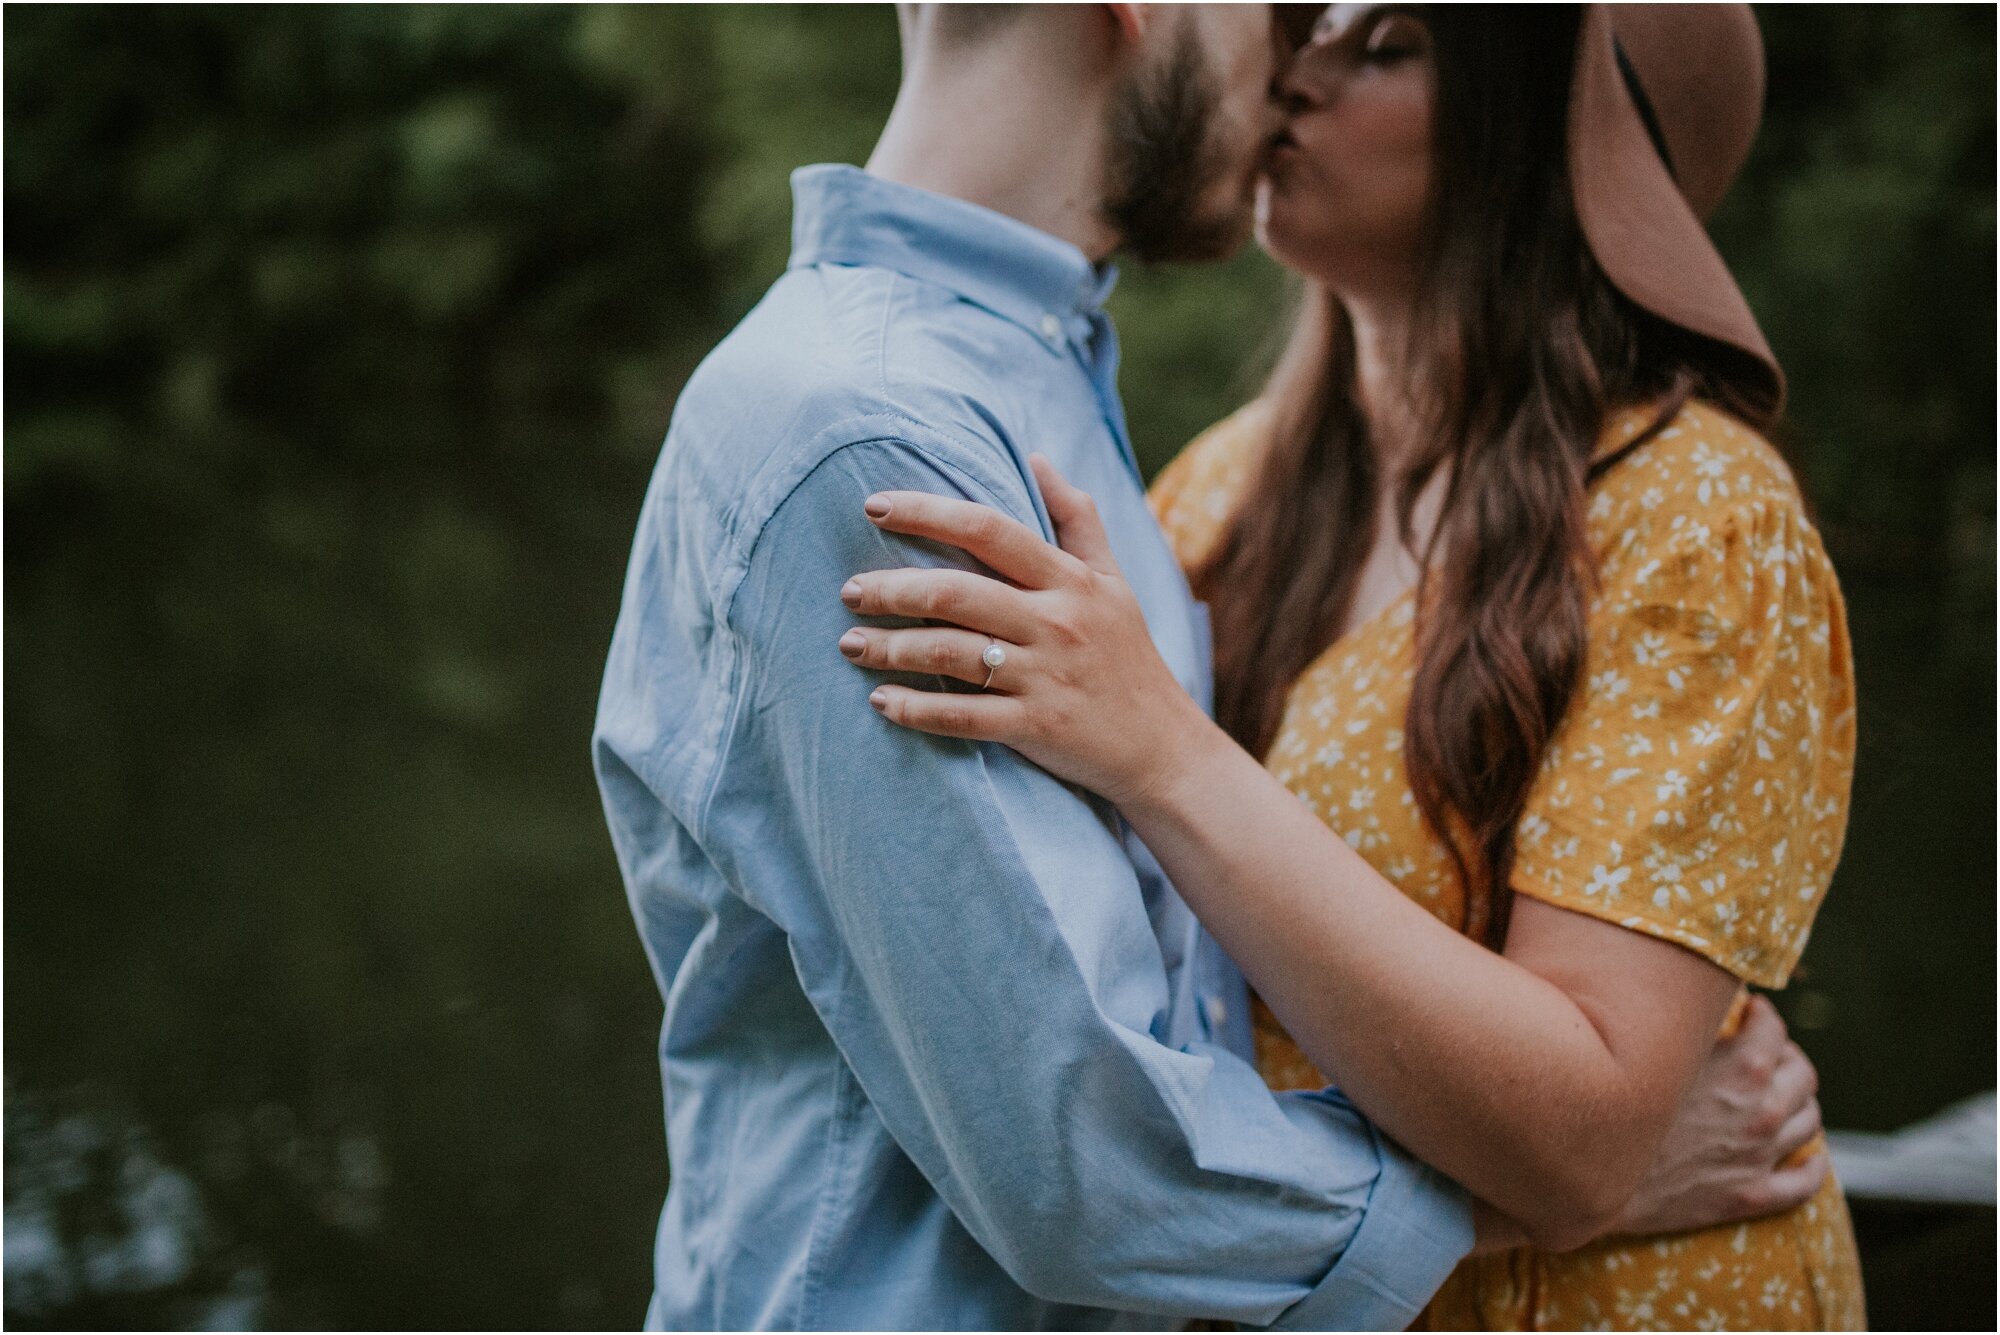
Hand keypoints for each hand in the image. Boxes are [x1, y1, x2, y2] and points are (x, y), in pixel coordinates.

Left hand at [837, 454, 1215, 808]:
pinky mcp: (1036, 728)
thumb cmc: (1128, 658)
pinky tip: (880, 701)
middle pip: (955, 592)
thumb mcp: (1114, 582)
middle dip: (890, 588)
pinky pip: (962, 716)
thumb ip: (1077, 519)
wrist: (1163, 748)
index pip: (990, 530)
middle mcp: (1057, 622)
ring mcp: (1046, 677)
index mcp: (1070, 580)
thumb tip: (1038, 460)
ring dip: (889, 648)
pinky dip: (915, 708)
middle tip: (848, 591)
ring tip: (850, 644)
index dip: (927, 513)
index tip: (874, 507)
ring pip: (949, 654)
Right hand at [1610, 994, 1828, 1238]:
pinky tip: (1809, 1160)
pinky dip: (1812, 1168)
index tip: (1752, 1013)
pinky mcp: (1749, 1195)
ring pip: (1809, 1123)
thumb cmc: (1614, 1100)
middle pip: (1803, 1076)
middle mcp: (1762, 1110)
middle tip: (1767, 1055)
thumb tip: (1692, 1000)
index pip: (1775, 1030)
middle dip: (1787, 1058)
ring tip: (1781, 1099)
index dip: (1763, 1016)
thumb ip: (1686, 1027)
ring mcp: (1758, 1156)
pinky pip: (1804, 1184)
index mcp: (1743, 1068)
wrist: (1592, 1168)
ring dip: (1800, 1105)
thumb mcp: (1655, 1050)